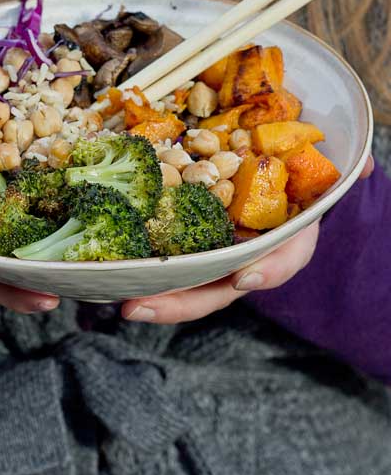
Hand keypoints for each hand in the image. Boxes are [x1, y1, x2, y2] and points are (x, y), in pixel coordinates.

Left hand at [121, 155, 374, 324]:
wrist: (269, 168)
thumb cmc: (296, 173)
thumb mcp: (320, 169)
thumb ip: (342, 169)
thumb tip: (364, 165)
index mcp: (283, 239)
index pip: (284, 259)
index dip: (270, 270)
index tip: (246, 278)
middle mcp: (246, 253)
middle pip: (218, 287)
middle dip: (182, 303)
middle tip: (141, 309)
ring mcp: (214, 252)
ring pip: (185, 283)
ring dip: (154, 295)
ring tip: (121, 303)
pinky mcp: (184, 239)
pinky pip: (162, 256)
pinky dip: (139, 266)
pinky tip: (110, 271)